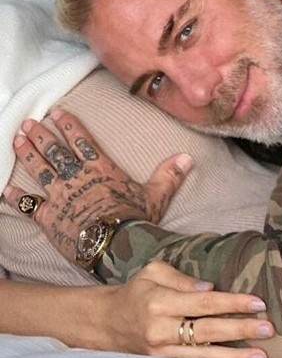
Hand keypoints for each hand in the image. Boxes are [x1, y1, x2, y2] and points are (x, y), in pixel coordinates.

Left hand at [3, 108, 192, 260]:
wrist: (117, 244)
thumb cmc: (135, 219)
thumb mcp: (156, 195)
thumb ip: (169, 174)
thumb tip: (187, 157)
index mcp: (100, 168)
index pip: (81, 140)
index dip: (68, 125)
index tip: (56, 113)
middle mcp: (77, 177)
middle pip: (55, 151)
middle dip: (41, 135)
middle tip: (29, 123)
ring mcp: (60, 196)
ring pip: (39, 169)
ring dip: (27, 154)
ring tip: (17, 139)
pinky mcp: (49, 217)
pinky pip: (28, 205)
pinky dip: (16, 197)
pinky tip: (4, 189)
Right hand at [103, 260, 272, 357]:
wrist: (109, 322)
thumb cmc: (136, 291)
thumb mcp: (153, 271)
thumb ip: (181, 278)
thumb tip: (209, 288)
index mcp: (160, 301)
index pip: (203, 302)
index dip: (232, 303)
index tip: (257, 302)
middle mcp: (161, 329)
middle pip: (207, 330)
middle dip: (240, 330)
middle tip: (268, 329)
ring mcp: (162, 351)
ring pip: (203, 356)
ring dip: (234, 357)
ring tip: (261, 356)